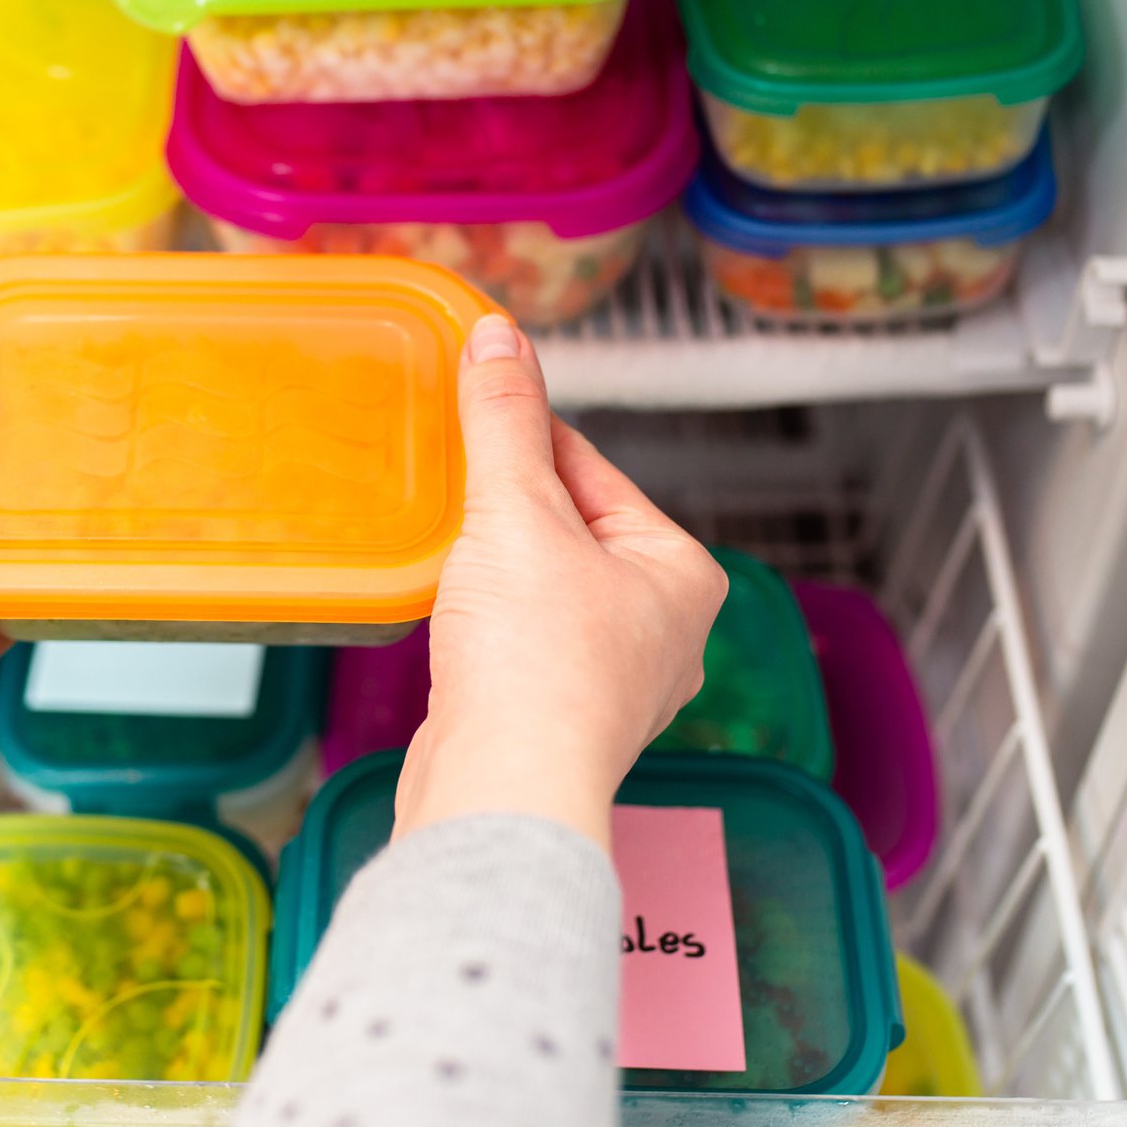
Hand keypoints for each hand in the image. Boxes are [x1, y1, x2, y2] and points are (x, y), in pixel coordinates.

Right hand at [398, 314, 726, 850]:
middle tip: (447, 485)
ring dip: (490, 567)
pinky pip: (519, 642)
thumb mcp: (515, 513)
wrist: (502, 790)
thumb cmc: (536, 663)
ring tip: (445, 557)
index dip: (523, 435)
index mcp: (682, 574)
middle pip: (568, 528)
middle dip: (505, 507)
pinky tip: (450, 621)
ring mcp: (612, 683)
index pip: (592, 469)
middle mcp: (664, 632)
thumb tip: (498, 336)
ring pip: (541, 587)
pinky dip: (482, 622)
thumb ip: (504, 420)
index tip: (470, 408)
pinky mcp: (555, 719)